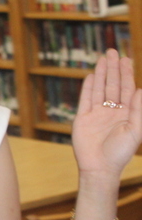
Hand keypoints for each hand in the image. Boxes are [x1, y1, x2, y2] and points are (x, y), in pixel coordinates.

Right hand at [72, 49, 141, 178]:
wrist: (99, 167)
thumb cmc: (120, 152)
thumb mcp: (135, 130)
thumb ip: (138, 110)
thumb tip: (141, 89)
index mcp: (126, 113)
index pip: (127, 88)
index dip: (126, 73)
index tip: (126, 59)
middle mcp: (112, 111)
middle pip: (113, 85)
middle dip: (113, 68)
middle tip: (113, 51)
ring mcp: (97, 114)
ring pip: (100, 89)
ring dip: (101, 73)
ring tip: (103, 58)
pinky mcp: (83, 118)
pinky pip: (85, 99)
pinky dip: (88, 87)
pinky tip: (91, 76)